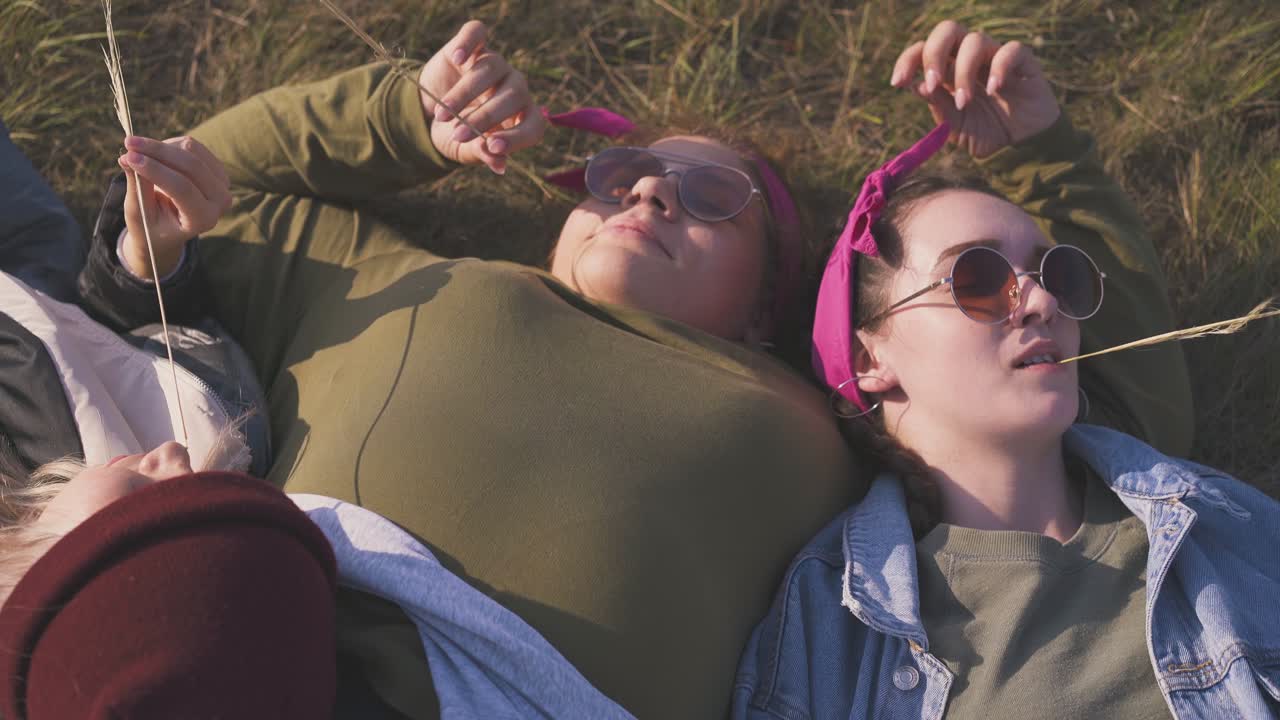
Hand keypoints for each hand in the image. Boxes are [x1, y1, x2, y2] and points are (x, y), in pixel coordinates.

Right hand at [117, 135, 230, 279]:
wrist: (170, 228)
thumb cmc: (151, 225)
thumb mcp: (140, 213)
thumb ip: (138, 186)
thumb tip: (127, 157)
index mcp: (203, 219)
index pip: (182, 188)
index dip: (155, 169)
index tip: (128, 156)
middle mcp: (220, 201)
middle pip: (191, 165)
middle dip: (156, 151)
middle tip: (127, 143)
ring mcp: (222, 182)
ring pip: (191, 150)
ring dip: (160, 147)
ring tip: (139, 154)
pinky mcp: (216, 167)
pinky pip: (191, 145)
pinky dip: (169, 145)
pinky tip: (155, 156)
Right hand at [419, 20, 545, 173]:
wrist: (429, 114)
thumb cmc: (456, 134)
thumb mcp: (466, 150)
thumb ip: (483, 154)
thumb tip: (500, 164)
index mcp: (521, 117)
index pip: (533, 125)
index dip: (516, 136)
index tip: (492, 146)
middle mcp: (514, 87)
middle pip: (514, 95)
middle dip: (485, 118)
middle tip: (458, 134)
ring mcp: (495, 64)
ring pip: (491, 68)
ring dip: (465, 93)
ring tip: (442, 114)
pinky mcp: (472, 45)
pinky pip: (477, 33)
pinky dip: (467, 43)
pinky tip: (457, 58)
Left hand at [890, 21, 1060, 157]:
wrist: (1020, 146)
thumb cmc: (984, 132)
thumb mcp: (954, 125)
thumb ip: (937, 105)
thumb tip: (916, 85)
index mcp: (948, 69)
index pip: (922, 49)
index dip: (907, 60)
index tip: (898, 83)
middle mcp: (970, 57)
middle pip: (947, 30)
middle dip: (934, 54)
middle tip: (933, 84)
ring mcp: (995, 57)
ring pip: (975, 40)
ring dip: (964, 72)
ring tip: (964, 103)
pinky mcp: (1023, 63)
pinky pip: (1011, 50)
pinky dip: (1000, 67)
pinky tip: (994, 90)